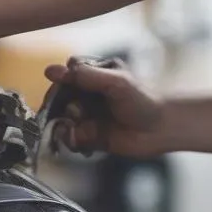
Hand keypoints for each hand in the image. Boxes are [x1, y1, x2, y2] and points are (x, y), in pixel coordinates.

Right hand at [44, 58, 165, 157]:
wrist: (162, 129)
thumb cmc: (143, 100)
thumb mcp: (115, 82)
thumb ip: (85, 75)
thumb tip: (50, 71)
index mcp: (94, 74)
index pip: (66, 75)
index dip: (61, 82)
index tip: (62, 89)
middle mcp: (87, 94)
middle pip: (60, 98)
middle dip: (61, 107)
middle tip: (76, 113)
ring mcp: (87, 115)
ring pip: (61, 118)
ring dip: (64, 124)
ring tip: (77, 129)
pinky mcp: (88, 135)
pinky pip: (69, 137)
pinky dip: (70, 139)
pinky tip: (79, 140)